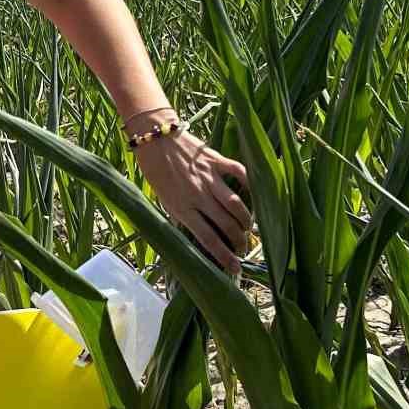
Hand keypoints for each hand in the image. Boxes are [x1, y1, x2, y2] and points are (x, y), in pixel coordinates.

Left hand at [133, 128, 252, 274]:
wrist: (154, 139)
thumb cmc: (157, 172)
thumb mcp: (164, 201)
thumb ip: (182, 216)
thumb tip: (200, 233)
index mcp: (182, 208)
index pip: (208, 238)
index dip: (224, 256)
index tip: (235, 269)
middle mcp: (197, 195)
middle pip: (225, 224)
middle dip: (239, 240)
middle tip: (244, 247)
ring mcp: (208, 177)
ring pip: (235, 204)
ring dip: (246, 219)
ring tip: (248, 227)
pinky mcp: (215, 160)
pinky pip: (238, 172)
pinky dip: (249, 184)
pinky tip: (254, 194)